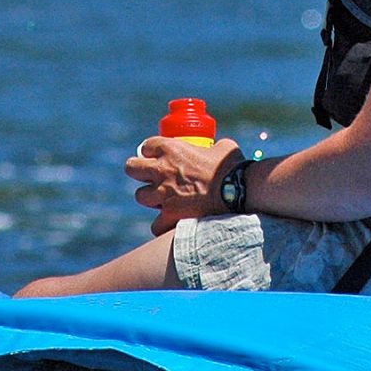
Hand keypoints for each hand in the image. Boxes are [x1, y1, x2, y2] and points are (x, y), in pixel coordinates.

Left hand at [126, 135, 241, 235]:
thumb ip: (212, 147)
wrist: (238, 191)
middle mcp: (161, 170)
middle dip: (139, 172)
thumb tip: (215, 151)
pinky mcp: (169, 215)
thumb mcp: (223, 147)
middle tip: (151, 177)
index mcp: (171, 149)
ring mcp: (163, 194)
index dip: (151, 152)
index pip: (147, 146)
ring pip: (140, 196)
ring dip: (150, 198)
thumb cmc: (232, 167)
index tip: (157, 157)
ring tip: (163, 200)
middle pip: (131, 168)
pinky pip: (155, 224)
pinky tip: (171, 222)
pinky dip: (162, 224)